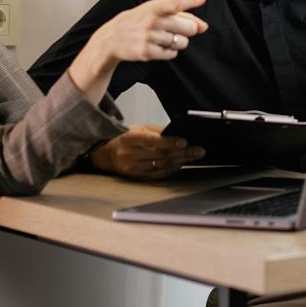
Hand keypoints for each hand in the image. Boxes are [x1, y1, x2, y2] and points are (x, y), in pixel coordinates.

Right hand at [89, 124, 205, 179]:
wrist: (106, 154)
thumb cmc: (127, 138)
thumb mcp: (138, 129)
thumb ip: (157, 131)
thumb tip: (179, 134)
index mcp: (129, 138)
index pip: (151, 141)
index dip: (169, 142)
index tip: (185, 142)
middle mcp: (129, 155)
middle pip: (160, 155)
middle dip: (182, 153)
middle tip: (199, 150)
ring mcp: (132, 168)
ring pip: (161, 166)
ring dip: (180, 161)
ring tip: (194, 156)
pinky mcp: (135, 177)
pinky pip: (157, 175)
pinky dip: (171, 169)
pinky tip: (181, 164)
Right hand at [95, 0, 209, 62]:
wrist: (111, 38)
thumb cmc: (139, 20)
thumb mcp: (156, 10)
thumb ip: (183, 14)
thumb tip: (203, 27)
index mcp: (155, 7)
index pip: (174, 3)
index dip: (189, 0)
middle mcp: (152, 21)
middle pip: (188, 28)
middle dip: (187, 30)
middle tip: (174, 28)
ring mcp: (148, 37)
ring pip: (182, 43)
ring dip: (177, 42)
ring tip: (161, 37)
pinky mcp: (146, 52)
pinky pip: (172, 54)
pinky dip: (169, 51)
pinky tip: (156, 46)